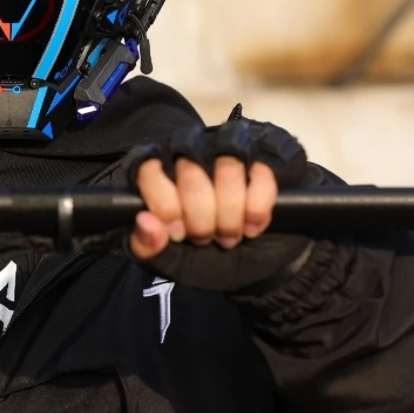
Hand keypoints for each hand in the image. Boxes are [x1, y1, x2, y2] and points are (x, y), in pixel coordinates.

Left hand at [129, 156, 277, 261]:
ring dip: (231, 215)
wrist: (258, 264)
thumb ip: (145, 245)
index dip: (166, 206)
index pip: (151, 170)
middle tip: (208, 238)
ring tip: (232, 234)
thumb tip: (145, 220)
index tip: (178, 232)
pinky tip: (254, 226)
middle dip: (202, 220)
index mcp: (162, 172)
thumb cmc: (208, 256)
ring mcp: (231, 147)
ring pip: (228, 169)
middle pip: (191, 173)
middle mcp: (193, 151)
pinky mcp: (268, 155)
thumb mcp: (170, 260)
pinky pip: (263, 173)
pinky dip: (258, 209)